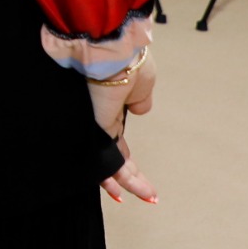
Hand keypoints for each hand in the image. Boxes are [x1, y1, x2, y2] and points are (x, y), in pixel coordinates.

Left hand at [89, 50, 157, 204]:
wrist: (112, 51)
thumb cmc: (128, 60)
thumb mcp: (143, 82)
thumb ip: (140, 99)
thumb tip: (140, 109)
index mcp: (112, 107)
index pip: (117, 139)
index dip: (126, 155)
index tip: (139, 170)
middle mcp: (102, 120)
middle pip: (114, 156)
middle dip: (129, 177)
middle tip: (147, 193)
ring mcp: (99, 127)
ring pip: (112, 163)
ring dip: (130, 182)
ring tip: (148, 196)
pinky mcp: (99, 132)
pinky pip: (112, 162)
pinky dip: (125, 178)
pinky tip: (138, 192)